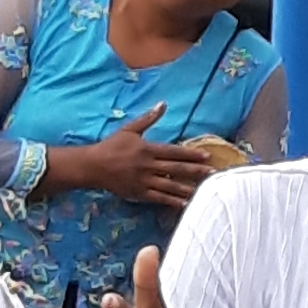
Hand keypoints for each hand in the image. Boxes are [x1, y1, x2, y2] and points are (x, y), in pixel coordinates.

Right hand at [62, 116, 209, 210]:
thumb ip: (148, 118)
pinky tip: (185, 203)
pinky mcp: (139, 193)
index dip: (191, 154)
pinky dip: (172, 201)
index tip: (207, 156)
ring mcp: (144, 181)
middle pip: (176, 169)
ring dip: (188, 188)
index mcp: (147, 149)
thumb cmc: (112, 146)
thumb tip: (163, 104)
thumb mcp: (130, 129)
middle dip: (196, 171)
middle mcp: (148, 166)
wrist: (93, 166)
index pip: (174, 152)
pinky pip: (159, 198)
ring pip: (170, 185)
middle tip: (213, 174)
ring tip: (204, 190)